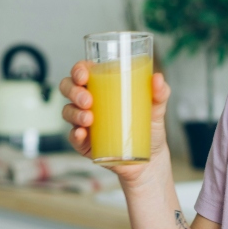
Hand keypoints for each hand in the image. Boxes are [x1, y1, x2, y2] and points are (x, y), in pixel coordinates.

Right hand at [59, 60, 172, 184]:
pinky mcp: (84, 143)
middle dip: (73, 91)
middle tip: (88, 100)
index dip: (78, 70)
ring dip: (74, 112)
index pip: (82, 71)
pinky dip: (74, 134)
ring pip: (68, 111)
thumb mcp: (156, 108)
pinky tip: (81, 133)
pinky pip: (72, 137)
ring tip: (89, 119)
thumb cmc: (149, 127)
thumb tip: (158, 78)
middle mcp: (88, 101)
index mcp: (102, 86)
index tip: (85, 75)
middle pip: (68, 88)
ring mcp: (83, 122)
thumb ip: (159, 92)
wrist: (149, 158)